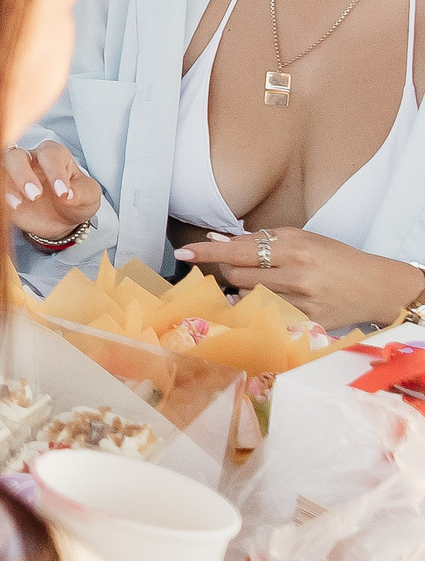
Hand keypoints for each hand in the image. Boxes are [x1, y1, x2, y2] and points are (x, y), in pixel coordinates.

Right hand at [2, 141, 101, 243]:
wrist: (61, 220)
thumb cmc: (76, 200)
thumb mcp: (90, 196)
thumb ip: (82, 192)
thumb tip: (67, 195)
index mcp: (53, 154)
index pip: (49, 154)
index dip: (55, 171)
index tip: (62, 193)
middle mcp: (29, 160)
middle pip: (16, 155)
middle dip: (22, 173)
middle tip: (35, 195)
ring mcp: (11, 175)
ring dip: (5, 184)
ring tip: (18, 203)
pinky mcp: (1, 192)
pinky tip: (10, 208)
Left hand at [174, 227, 424, 329]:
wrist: (376, 286)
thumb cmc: (335, 257)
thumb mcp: (302, 238)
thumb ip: (259, 239)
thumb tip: (216, 239)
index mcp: (294, 249)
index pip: (238, 250)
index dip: (207, 252)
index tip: (183, 252)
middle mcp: (296, 276)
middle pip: (236, 275)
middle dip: (231, 269)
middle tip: (246, 266)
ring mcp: (301, 302)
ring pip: (247, 296)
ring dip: (245, 288)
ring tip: (268, 282)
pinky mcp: (306, 322)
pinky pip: (265, 314)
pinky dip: (258, 306)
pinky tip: (270, 299)